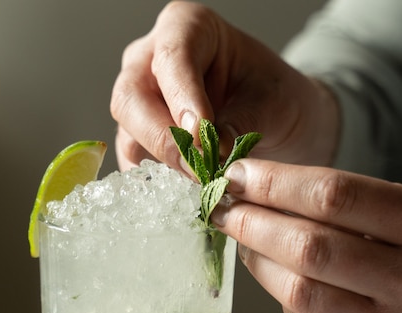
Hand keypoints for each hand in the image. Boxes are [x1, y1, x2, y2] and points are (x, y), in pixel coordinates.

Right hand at [110, 1, 337, 171]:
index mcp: (186, 27)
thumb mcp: (273, 102)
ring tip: (198, 187)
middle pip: (131, 97)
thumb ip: (241, 122)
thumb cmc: (274, 96)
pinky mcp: (137, 136)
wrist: (274, 120)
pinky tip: (183, 195)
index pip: (171, 57)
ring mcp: (139, 100)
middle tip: (198, 170)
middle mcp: (149, 60)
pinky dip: (155, 182)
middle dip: (162, 138)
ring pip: (127, 132)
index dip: (182, 97)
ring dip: (160, 164)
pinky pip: (133, 159)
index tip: (200, 135)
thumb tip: (212, 153)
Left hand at [211, 158, 401, 312]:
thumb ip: (356, 206)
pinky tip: (282, 281)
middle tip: (222, 207)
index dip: (274, 182)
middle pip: (307, 247)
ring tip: (244, 241)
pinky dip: (283, 299)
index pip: (334, 196)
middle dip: (250, 223)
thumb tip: (264, 191)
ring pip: (299, 292)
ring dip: (257, 261)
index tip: (238, 174)